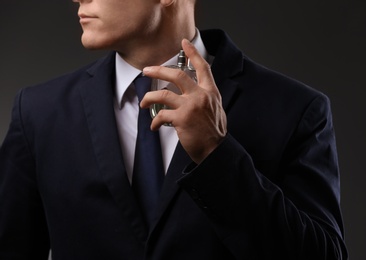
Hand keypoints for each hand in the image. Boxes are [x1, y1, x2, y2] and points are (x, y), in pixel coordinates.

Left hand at [141, 39, 226, 163]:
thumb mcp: (216, 109)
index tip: (184, 43)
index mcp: (210, 92)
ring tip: (144, 102)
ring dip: (149, 97)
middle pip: (176, 75)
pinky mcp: (181, 119)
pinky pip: (161, 115)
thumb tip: (193, 93)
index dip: (193, 53)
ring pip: (163, 94)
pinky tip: (154, 126)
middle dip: (158, 70)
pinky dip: (155, 121)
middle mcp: (201, 96)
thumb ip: (205, 98)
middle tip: (147, 70)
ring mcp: (190, 107)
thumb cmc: (214, 133)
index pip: (203, 67)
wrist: (215, 151)